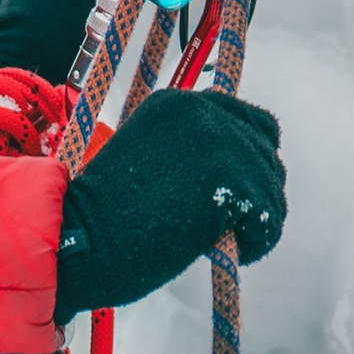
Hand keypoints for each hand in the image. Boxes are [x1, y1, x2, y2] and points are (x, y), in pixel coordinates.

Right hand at [51, 92, 285, 318]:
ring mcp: (221, 142)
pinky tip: (232, 249)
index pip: (246, 119)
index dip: (248, 157)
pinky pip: (270, 216)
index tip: (233, 190)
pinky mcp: (234, 179)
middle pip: (265, 149)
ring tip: (227, 239)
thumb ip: (187, 153)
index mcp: (177, 103)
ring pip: (271, 184)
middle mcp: (203, 111)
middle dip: (255, 189)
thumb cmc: (104, 219)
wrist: (82, 239)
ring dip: (258, 217)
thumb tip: (236, 176)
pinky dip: (258, 240)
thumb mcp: (145, 162)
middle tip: (232, 223)